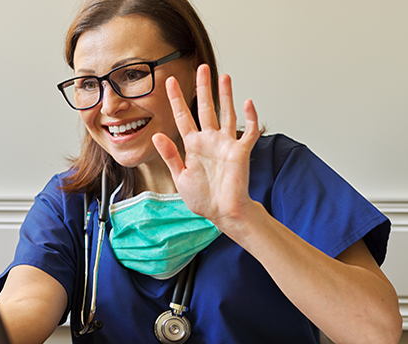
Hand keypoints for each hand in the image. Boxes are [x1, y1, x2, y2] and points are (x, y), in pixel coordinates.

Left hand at [153, 64, 260, 237]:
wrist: (223, 213)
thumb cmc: (203, 199)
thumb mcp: (180, 177)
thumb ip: (170, 155)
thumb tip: (157, 135)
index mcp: (193, 145)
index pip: (183, 116)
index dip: (176, 99)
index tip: (169, 82)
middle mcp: (210, 140)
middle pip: (206, 107)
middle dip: (203, 88)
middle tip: (201, 67)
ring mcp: (226, 144)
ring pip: (226, 114)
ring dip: (226, 95)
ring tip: (224, 77)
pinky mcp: (241, 152)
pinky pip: (248, 132)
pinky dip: (250, 117)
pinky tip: (248, 102)